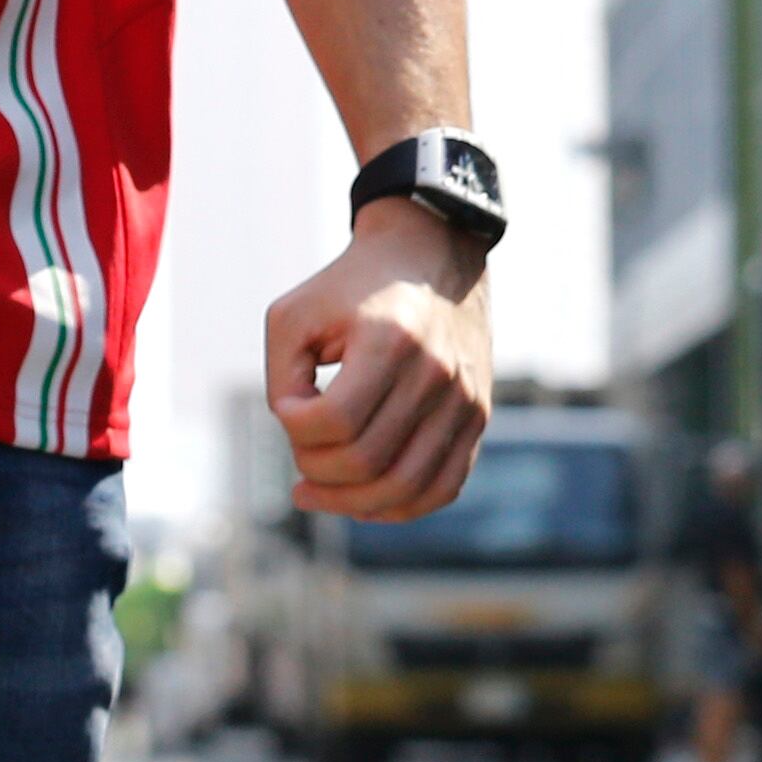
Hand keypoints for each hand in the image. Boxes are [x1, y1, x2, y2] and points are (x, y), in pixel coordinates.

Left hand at [266, 200, 492, 520]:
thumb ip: (284, 378)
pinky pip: (444, 487)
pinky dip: (400, 507)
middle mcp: (437, 374)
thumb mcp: (295, 314)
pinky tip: (362, 502)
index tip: (286, 407)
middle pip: (368, 461)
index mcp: (390, 341)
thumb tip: (298, 436)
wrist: (430, 254)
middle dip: (317, 472)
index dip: (296, 428)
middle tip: (298, 458)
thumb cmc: (349, 287)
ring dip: (352, 503)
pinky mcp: (478, 418)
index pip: (335, 420)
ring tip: (316, 494)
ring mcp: (464, 401)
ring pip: (408, 487)